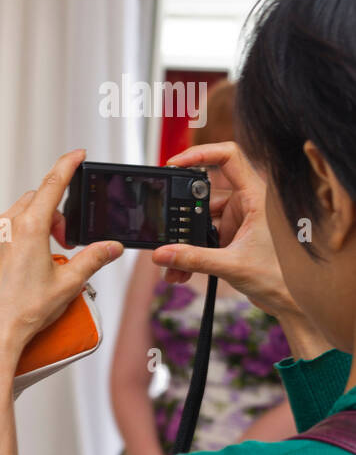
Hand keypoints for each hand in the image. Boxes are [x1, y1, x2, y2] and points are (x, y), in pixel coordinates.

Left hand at [0, 149, 122, 387]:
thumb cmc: (24, 313)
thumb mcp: (68, 285)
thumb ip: (93, 259)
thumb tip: (112, 247)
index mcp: (29, 228)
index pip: (53, 185)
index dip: (67, 166)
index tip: (77, 154)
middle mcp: (2, 228)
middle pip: (33, 203)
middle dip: (52, 213)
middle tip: (63, 241)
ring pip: (11, 220)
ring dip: (28, 229)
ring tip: (38, 260)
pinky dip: (5, 245)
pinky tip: (13, 269)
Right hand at [151, 141, 297, 317]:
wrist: (290, 301)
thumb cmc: (281, 278)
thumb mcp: (232, 266)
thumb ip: (193, 259)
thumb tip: (163, 253)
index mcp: (257, 197)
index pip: (229, 157)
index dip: (201, 153)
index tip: (175, 163)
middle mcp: (247, 203)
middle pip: (204, 193)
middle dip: (181, 214)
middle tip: (166, 226)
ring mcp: (239, 219)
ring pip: (201, 219)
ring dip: (185, 240)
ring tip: (174, 263)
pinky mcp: (232, 234)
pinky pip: (203, 235)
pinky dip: (190, 249)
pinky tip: (182, 267)